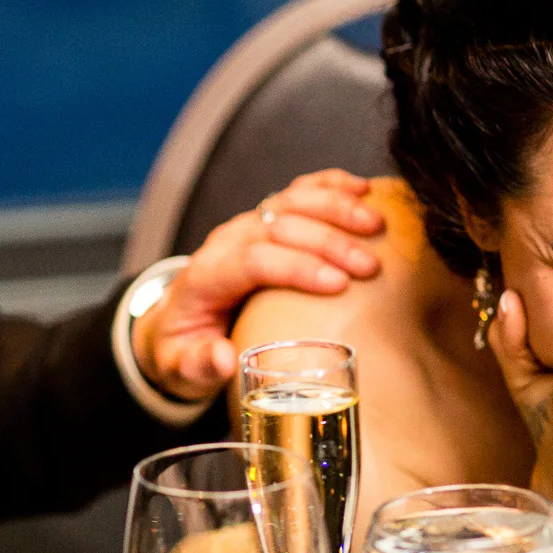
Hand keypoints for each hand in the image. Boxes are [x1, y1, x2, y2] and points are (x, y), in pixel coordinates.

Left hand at [133, 170, 383, 399]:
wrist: (176, 321)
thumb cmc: (184, 348)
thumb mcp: (182, 367)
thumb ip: (199, 364)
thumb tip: (224, 359)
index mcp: (205, 276)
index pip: (252, 259)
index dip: (296, 266)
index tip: (338, 284)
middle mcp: (226, 241)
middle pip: (278, 225)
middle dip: (328, 240)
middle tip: (370, 266)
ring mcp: (246, 224)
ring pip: (291, 200)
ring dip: (335, 207)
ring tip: (376, 225)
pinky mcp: (265, 218)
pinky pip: (299, 191)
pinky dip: (331, 185)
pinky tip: (364, 190)